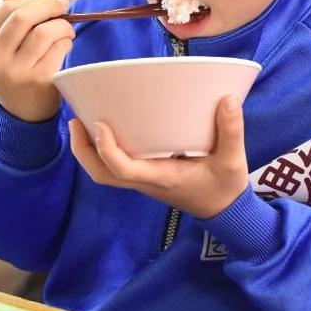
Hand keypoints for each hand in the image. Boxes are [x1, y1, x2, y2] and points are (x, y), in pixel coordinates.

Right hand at [0, 0, 74, 121]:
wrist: (22, 114)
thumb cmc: (16, 70)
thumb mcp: (5, 43)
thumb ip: (9, 10)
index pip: (6, 8)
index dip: (31, 0)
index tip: (47, 2)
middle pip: (23, 16)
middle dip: (48, 6)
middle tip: (63, 7)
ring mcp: (16, 71)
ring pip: (44, 32)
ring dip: (62, 25)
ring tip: (66, 30)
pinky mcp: (38, 81)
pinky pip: (58, 49)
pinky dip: (67, 42)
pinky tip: (66, 45)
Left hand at [70, 95, 248, 219]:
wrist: (225, 211)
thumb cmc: (225, 187)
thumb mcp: (233, 160)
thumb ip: (232, 131)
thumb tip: (229, 100)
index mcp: (162, 178)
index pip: (124, 170)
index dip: (107, 150)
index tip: (100, 124)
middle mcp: (147, 181)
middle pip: (102, 174)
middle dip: (84, 150)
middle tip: (77, 120)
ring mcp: (144, 180)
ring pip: (104, 172)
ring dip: (88, 150)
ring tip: (83, 121)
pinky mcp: (146, 175)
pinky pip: (115, 167)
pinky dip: (103, 150)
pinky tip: (106, 128)